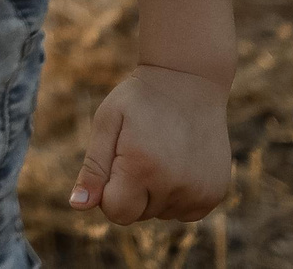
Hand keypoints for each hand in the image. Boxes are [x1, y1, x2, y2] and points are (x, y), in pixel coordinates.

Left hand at [69, 65, 230, 223]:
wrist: (190, 78)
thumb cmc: (141, 99)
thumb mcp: (108, 122)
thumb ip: (93, 168)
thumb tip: (78, 205)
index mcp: (143, 167)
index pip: (116, 212)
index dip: (110, 189)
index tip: (118, 159)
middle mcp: (174, 185)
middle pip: (139, 214)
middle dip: (134, 190)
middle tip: (142, 150)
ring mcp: (199, 191)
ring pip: (161, 213)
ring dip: (157, 192)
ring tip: (164, 152)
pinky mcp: (214, 192)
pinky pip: (186, 212)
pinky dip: (179, 194)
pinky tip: (180, 163)